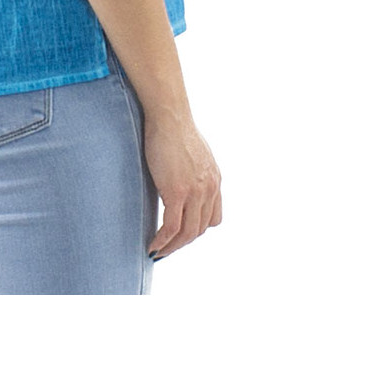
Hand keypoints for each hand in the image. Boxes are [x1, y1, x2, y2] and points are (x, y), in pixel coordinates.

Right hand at [143, 109, 221, 259]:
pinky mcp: (177, 192)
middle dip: (183, 243)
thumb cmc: (175, 128)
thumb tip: (182, 178)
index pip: (213, 218)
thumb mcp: (194, 153)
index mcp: (215, 180)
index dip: (197, 229)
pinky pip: (171, 226)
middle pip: (200, 229)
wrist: (169, 116)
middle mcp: (210, 189)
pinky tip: (153, 244)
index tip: (181, 234)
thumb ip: (194, 171)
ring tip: (158, 252)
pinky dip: (162, 240)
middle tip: (166, 248)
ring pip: (188, 233)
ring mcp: (195, 192)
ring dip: (172, 247)